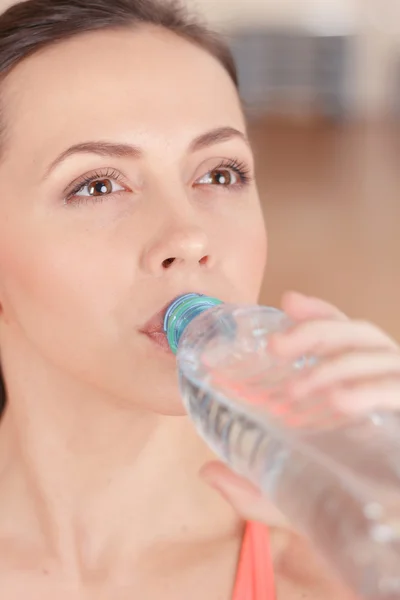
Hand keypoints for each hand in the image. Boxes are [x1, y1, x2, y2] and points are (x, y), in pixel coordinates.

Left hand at [200, 290, 399, 542]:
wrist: (387, 535)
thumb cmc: (343, 508)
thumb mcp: (292, 495)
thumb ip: (253, 484)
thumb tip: (206, 471)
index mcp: (356, 386)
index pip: (343, 334)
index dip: (318, 313)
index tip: (287, 303)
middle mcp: (382, 382)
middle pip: (358, 334)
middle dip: (315, 331)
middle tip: (274, 346)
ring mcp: (399, 394)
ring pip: (377, 353)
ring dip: (334, 363)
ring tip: (296, 389)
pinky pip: (396, 390)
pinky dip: (368, 390)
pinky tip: (339, 402)